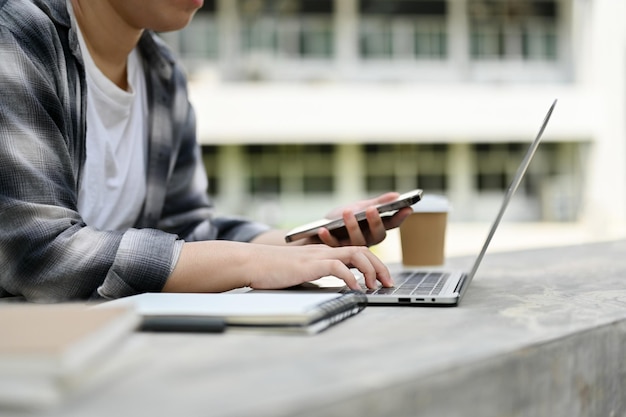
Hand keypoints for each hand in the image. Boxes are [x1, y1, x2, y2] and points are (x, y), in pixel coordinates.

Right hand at [165, 241, 393, 291]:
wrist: (250, 262)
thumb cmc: (270, 270)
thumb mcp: (299, 273)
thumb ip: (316, 277)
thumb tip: (331, 290)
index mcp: (322, 252)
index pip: (355, 251)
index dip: (372, 263)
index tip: (381, 279)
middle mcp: (323, 250)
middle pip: (361, 250)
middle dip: (379, 266)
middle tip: (388, 283)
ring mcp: (317, 255)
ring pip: (355, 254)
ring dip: (370, 270)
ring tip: (376, 286)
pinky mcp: (310, 264)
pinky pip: (338, 266)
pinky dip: (350, 277)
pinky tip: (355, 288)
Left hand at [317, 192, 412, 246]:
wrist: (315, 232)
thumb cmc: (340, 218)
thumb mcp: (359, 207)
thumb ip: (377, 203)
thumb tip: (396, 196)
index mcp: (374, 229)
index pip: (392, 224)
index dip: (400, 217)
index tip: (408, 208)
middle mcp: (367, 240)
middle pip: (377, 235)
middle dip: (375, 222)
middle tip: (371, 209)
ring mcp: (352, 248)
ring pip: (357, 241)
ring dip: (352, 226)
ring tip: (347, 211)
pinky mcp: (336, 251)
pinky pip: (334, 245)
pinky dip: (329, 237)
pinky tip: (324, 229)